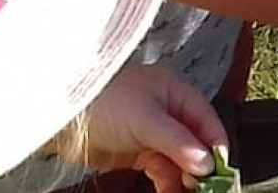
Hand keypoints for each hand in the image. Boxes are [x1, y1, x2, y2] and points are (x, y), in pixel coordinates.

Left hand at [45, 65, 227, 192]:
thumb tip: (206, 161)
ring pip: (179, 159)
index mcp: (175, 93)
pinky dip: (166, 181)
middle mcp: (167, 112)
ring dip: (183, 177)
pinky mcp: (137, 151)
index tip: (220, 169)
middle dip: (200, 164)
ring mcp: (152, 133)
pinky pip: (161, 169)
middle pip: (195, 142)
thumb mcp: (146, 120)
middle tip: (202, 185)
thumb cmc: (100, 102)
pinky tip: (168, 190)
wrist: (58, 117)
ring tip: (184, 190)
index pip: (206, 119)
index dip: (215, 144)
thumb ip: (178, 141)